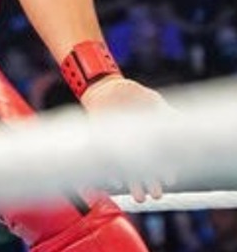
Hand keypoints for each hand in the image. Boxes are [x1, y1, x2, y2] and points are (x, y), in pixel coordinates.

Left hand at [80, 76, 172, 202]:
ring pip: (128, 172)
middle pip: (146, 173)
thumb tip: (184, 123)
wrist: (109, 89)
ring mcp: (119, 149)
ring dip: (134, 185)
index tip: (170, 179)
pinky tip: (115, 180)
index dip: (167, 172)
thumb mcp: (153, 103)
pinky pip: (106, 162)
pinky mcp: (101, 144)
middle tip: (156, 195)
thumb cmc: (136, 98)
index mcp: (151, 143)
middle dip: (151, 185)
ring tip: (139, 196)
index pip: (161, 162)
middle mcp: (136, 151)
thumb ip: (168, 114)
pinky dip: (110, 171)